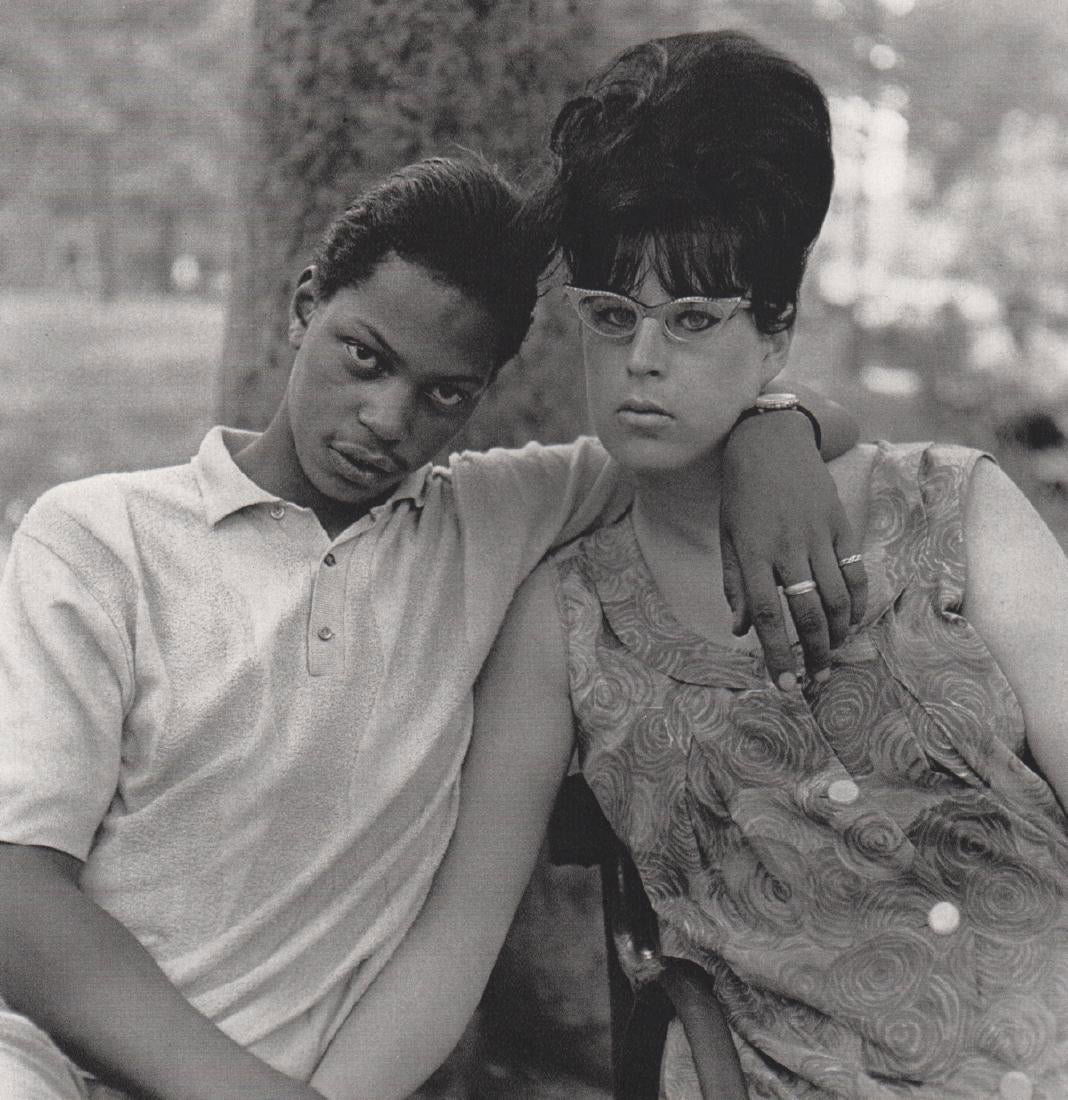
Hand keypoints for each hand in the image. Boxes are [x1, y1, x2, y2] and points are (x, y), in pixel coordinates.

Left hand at [720, 410, 866, 688]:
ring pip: (836, 597)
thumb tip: (739, 632)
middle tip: (814, 680)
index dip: (776, 653)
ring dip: (836, 634)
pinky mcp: (839, 524)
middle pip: (806, 612)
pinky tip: (850, 622)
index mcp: (752, 551)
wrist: (770, 441)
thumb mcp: (726, 537)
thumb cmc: (740, 494)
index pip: (765, 614)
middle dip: (813, 653)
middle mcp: (786, 546)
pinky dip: (856, 602)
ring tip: (831, 656)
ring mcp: (817, 535)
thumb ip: (734, 585)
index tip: (782, 684)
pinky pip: (854, 571)